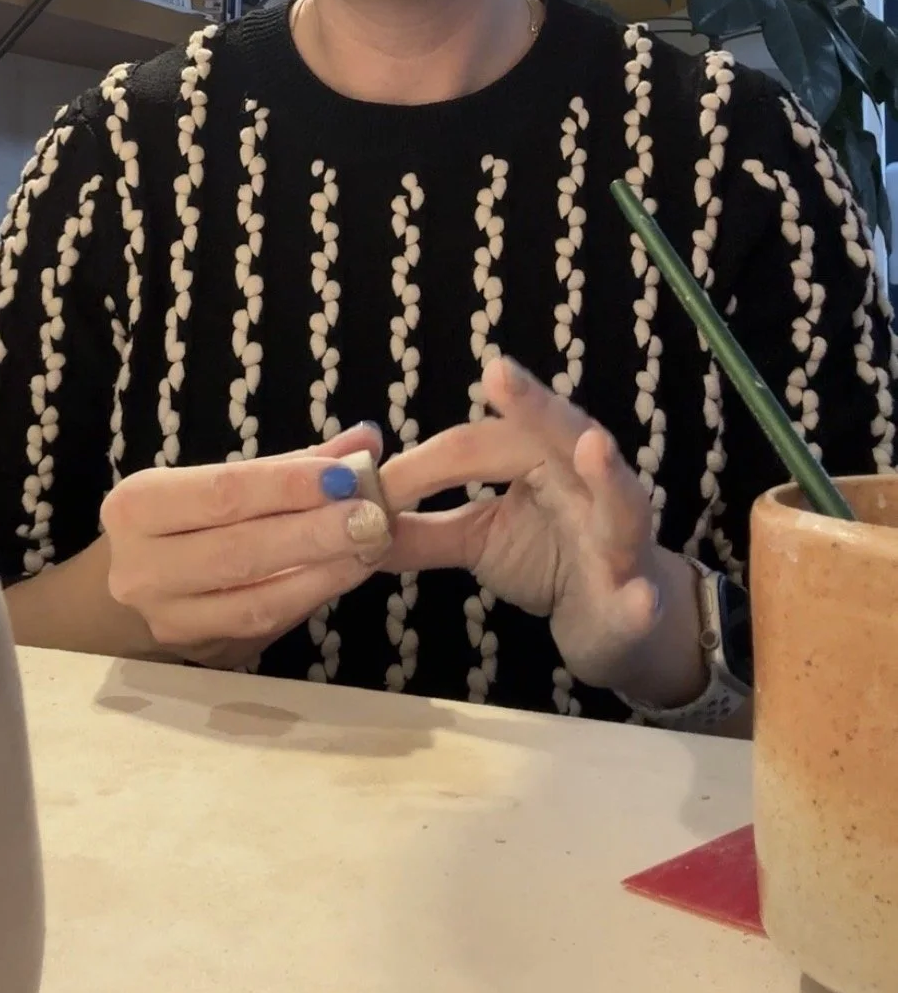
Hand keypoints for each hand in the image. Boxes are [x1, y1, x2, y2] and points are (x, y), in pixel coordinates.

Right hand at [101, 423, 395, 667]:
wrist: (130, 585)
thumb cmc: (182, 520)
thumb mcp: (217, 481)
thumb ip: (291, 464)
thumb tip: (365, 442)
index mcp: (138, 507)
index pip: (222, 493)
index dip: (287, 485)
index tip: (346, 475)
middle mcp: (143, 569)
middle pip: (239, 553)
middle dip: (313, 534)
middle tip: (374, 519)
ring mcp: (169, 621)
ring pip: (255, 604)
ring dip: (322, 575)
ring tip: (371, 548)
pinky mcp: (202, 654)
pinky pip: (265, 630)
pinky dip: (309, 601)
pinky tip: (344, 576)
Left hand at [386, 358, 705, 704]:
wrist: (619, 620)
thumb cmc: (549, 558)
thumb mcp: (476, 538)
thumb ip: (419, 529)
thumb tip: (352, 515)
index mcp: (541, 456)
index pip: (476, 444)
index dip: (421, 465)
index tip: (371, 484)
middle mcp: (586, 481)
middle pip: (560, 433)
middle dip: (532, 404)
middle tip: (498, 372)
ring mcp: (620, 536)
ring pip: (618, 500)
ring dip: (608, 475)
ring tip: (594, 447)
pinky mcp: (638, 595)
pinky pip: (639, 597)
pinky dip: (639, 599)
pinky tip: (639, 598)